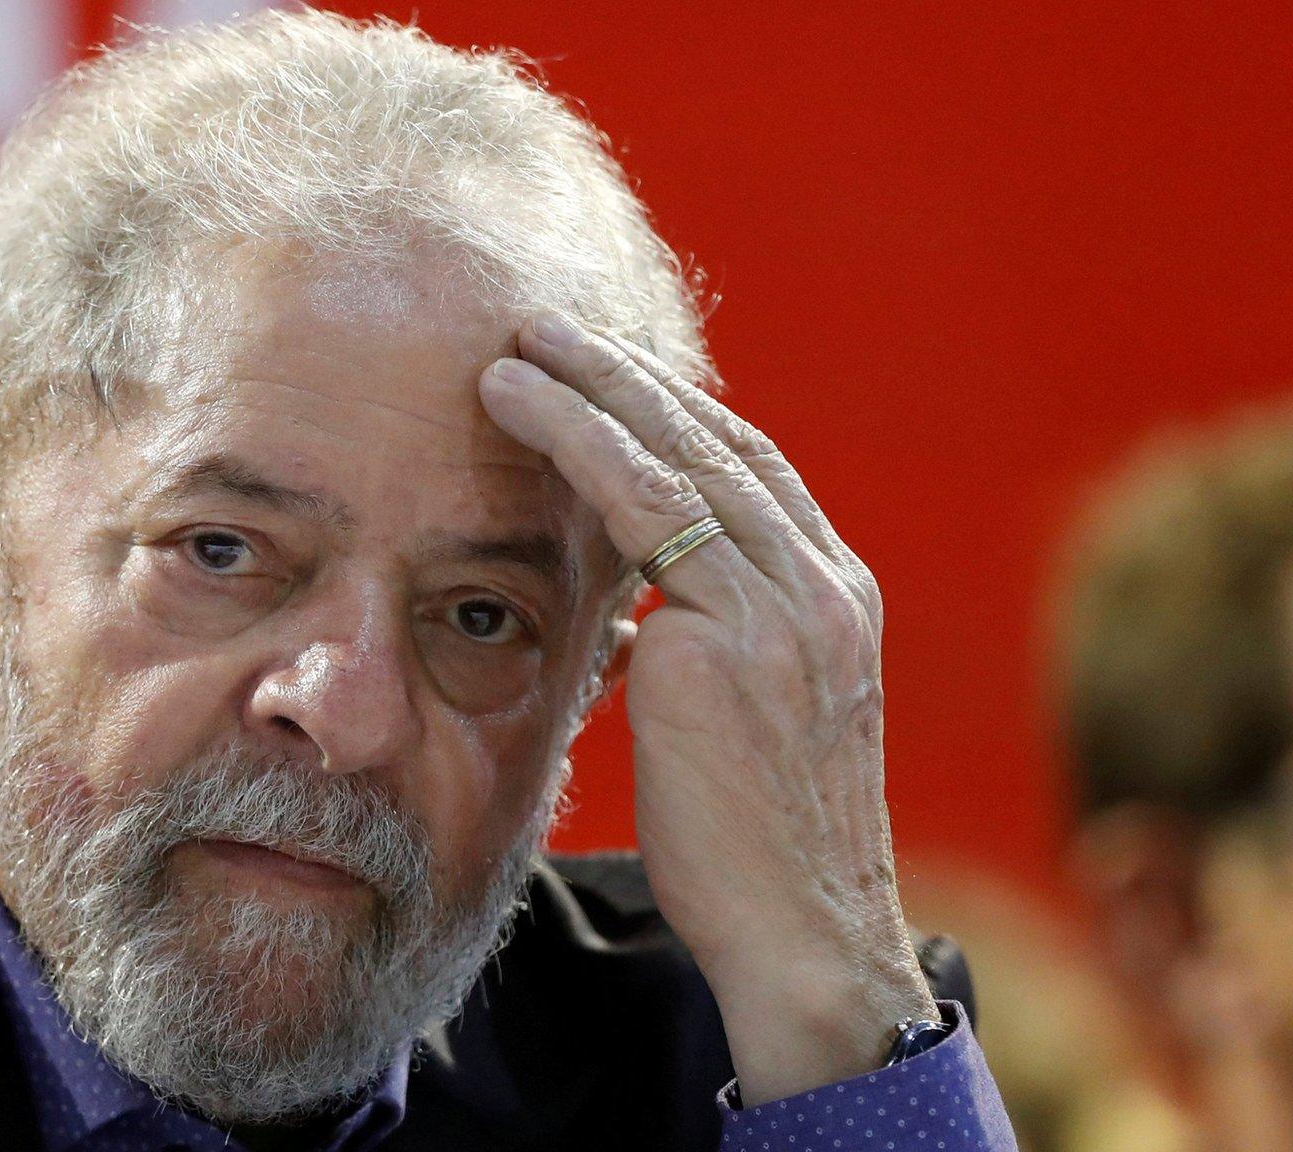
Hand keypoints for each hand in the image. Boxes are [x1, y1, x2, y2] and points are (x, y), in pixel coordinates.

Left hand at [479, 314, 936, 1104]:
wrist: (801, 936)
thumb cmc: (754, 850)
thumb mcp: (741, 730)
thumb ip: (704, 654)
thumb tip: (637, 623)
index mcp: (833, 604)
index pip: (752, 472)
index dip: (674, 410)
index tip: (607, 373)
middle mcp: (823, 588)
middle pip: (718, 441)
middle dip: (627, 374)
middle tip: (547, 328)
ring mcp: (785, 607)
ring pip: (675, 456)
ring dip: (590, 387)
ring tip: (516, 351)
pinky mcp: (731, 640)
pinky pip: (643, 510)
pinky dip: (577, 446)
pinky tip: (520, 412)